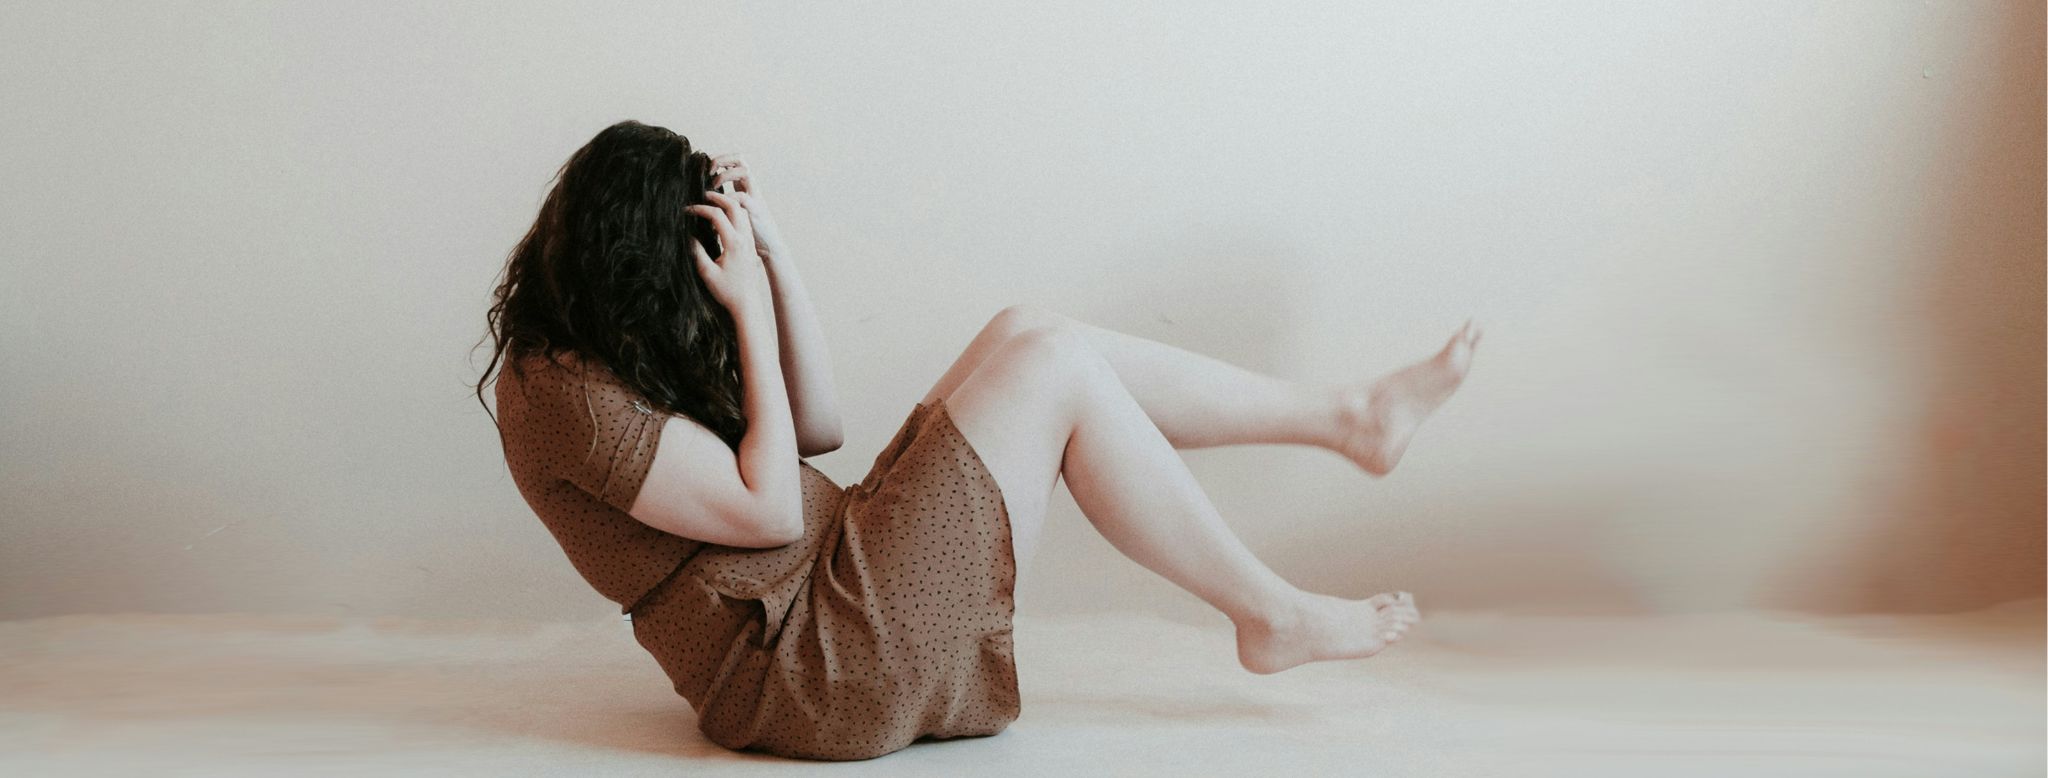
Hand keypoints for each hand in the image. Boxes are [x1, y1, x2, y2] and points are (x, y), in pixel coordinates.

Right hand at [687, 190, 769, 319]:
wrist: (747, 304)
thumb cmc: (727, 291)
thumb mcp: (707, 273)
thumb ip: (697, 253)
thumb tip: (689, 237)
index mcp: (734, 243)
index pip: (717, 215)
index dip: (700, 209)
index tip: (687, 211)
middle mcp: (744, 238)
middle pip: (734, 206)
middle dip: (718, 198)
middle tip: (703, 196)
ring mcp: (749, 241)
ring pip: (742, 212)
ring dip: (728, 204)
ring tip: (712, 204)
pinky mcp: (750, 246)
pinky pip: (744, 222)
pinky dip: (734, 214)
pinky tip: (722, 219)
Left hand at [709, 154, 787, 259]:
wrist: (768, 248)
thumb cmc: (747, 233)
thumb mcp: (733, 214)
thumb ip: (722, 205)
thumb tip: (700, 201)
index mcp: (744, 187)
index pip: (735, 161)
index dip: (719, 159)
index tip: (704, 169)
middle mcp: (751, 188)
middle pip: (740, 159)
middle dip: (722, 159)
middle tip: (708, 172)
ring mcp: (755, 197)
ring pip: (744, 172)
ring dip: (725, 175)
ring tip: (713, 188)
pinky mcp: (756, 211)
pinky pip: (742, 197)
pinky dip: (727, 199)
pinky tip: (717, 210)